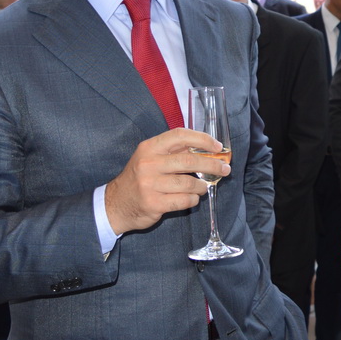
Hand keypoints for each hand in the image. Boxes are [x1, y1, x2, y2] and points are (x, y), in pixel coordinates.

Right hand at [104, 128, 230, 233]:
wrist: (116, 204)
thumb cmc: (140, 179)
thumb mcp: (150, 158)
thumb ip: (174, 152)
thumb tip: (208, 150)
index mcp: (149, 148)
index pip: (180, 135)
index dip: (202, 139)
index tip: (217, 146)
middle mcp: (148, 164)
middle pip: (189, 161)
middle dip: (212, 165)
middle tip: (224, 169)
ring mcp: (150, 184)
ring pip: (189, 183)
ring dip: (202, 186)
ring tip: (203, 187)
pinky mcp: (153, 203)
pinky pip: (184, 200)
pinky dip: (193, 199)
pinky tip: (191, 198)